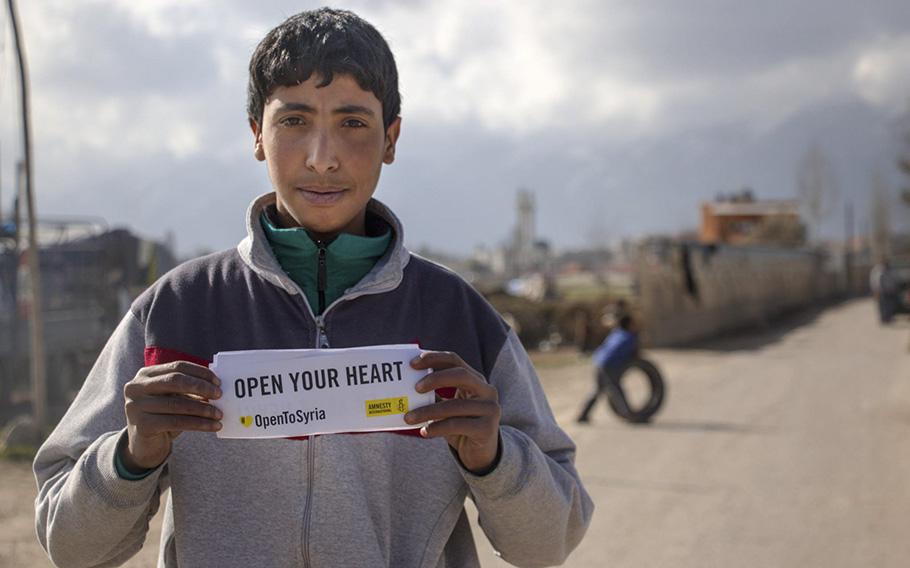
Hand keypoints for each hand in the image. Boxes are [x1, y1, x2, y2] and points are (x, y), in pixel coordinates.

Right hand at [121, 361, 222, 471]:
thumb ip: (189, 389)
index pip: (177, 367)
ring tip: (219, 414)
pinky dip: (199, 424)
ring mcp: (136, 406)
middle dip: (201, 387)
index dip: (200, 372)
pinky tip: (212, 426)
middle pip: (175, 380)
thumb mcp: (174, 398)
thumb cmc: (163, 416)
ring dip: (203, 409)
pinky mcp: (142, 425)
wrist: (144, 446)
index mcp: (146, 375)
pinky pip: (177, 422)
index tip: (217, 382)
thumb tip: (216, 387)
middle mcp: (136, 387)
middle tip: (219, 395)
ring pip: (178, 404)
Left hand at [405, 351, 500, 473]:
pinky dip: (437, 428)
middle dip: (435, 378)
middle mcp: (487, 391)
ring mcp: (490, 409)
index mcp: (476, 379)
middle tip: (415, 388)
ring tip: (408, 417)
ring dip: (428, 411)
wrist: (481, 453)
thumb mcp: (447, 407)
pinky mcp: (487, 429)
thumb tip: (404, 386)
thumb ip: (434, 395)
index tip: (412, 364)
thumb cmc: (460, 426)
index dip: (434, 358)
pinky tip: (424, 432)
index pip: (454, 360)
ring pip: (455, 405)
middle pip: (461, 375)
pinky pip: (456, 425)